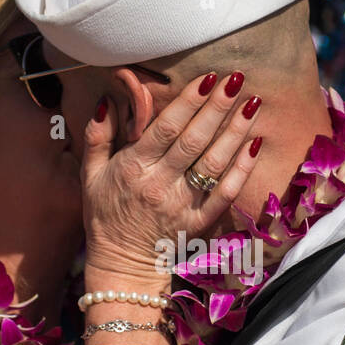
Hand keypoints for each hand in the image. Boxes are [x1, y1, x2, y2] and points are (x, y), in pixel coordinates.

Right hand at [80, 72, 262, 280]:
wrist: (122, 266)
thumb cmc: (105, 215)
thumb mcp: (90, 175)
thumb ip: (97, 136)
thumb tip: (107, 101)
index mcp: (133, 167)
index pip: (165, 128)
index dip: (188, 101)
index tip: (207, 78)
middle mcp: (160, 184)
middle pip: (194, 140)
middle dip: (217, 107)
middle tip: (236, 80)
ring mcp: (183, 205)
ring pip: (214, 163)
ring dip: (235, 132)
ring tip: (252, 104)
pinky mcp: (200, 222)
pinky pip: (225, 194)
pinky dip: (242, 170)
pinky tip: (255, 145)